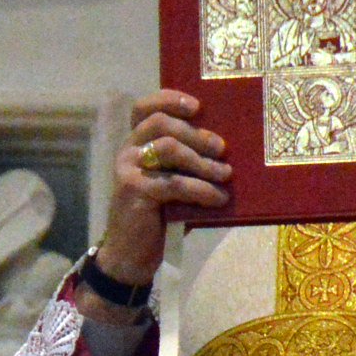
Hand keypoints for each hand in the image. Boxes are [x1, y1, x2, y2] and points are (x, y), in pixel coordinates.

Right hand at [84, 90, 231, 311]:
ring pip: (168, 148)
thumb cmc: (159, 217)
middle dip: (196, 133)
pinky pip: (174, 183)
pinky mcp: (134, 191)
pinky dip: (202, 190)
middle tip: (223, 149)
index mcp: (136, 143)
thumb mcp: (174, 184)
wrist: (131, 255)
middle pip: (161, 124)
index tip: (197, 106)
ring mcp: (127, 169)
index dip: (169, 100)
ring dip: (202, 161)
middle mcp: (128, 150)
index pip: (145, 108)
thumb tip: (227, 152)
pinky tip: (219, 199)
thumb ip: (188, 164)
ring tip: (226, 175)